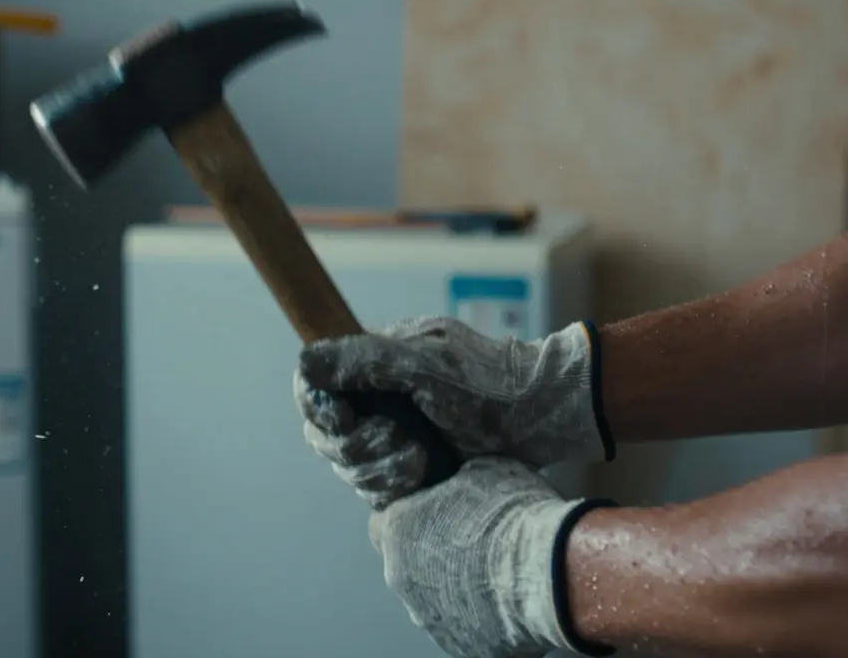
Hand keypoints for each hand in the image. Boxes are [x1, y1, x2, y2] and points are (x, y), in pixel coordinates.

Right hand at [295, 317, 610, 505]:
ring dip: (377, 468)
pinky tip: (421, 475)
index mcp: (373, 362)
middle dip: (355, 446)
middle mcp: (375, 397)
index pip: (314, 384)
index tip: (343, 419)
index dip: (317, 407)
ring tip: (418, 460)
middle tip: (396, 441)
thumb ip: (363, 360)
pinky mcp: (408, 466)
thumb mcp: (425, 364)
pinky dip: (391, 486)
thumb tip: (304, 361)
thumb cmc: (488, 382)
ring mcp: (391, 432)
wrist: (543, 415)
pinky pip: (373, 487)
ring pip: (347, 465)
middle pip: (324, 433)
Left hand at [370, 457, 612, 657]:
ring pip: (433, 601)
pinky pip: (465, 629)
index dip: (408, 515)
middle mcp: (402, 578)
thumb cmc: (512, 515)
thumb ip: (459, 479)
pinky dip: (480, 618)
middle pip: (407, 564)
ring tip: (496, 574)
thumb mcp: (483, 469)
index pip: (382, 523)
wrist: (551, 571)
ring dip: (455, 588)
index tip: (431, 512)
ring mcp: (429, 619)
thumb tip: (463, 479)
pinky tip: (507, 602)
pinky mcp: (461, 646)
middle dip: (433, 554)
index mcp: (398, 531)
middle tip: (474, 542)